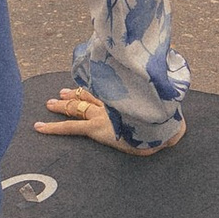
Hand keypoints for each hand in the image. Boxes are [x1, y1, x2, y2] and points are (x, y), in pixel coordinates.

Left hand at [34, 83, 177, 153]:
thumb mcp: (168, 117)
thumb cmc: (170, 123)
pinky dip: (52, 128)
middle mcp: (111, 105)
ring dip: (62, 106)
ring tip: (49, 103)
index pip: (104, 94)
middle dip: (73, 95)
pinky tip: (38, 128)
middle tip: (60, 93)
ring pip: (76, 108)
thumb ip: (168, 115)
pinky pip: (70, 128)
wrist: (164, 130)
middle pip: (87, 98)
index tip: (82, 87)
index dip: (91, 90)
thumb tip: (179, 122)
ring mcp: (102, 115)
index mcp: (125, 101)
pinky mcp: (96, 128)